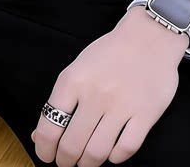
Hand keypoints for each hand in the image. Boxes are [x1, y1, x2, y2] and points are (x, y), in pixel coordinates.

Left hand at [31, 7, 188, 165]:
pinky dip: (115, 158)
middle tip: (67, 162)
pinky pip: (125, 150)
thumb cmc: (111, 52)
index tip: (47, 155)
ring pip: (97, 153)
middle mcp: (95, 94)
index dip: (44, 149)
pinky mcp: (146, 114)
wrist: (150, 35)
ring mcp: (122, 105)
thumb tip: (39, 137)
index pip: (49, 127)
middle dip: (65, 161)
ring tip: (87, 161)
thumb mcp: (79, 68)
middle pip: (72, 146)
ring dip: (88, 164)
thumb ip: (60, 102)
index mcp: (73, 80)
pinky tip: (111, 151)